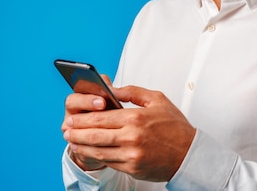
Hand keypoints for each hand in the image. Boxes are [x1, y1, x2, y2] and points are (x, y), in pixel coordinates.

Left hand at [63, 86, 195, 181]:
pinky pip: (109, 162)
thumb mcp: (157, 100)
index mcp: (136, 118)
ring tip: (72, 141)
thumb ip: (132, 92)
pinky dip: (96, 156)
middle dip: (76, 132)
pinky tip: (90, 151)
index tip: (72, 118)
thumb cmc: (175, 126)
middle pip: (95, 135)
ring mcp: (131, 155)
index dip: (83, 119)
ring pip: (98, 151)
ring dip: (82, 146)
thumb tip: (112, 88)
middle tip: (66, 129)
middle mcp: (132, 137)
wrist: (190, 154)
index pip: (101, 118)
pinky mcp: (133, 168)